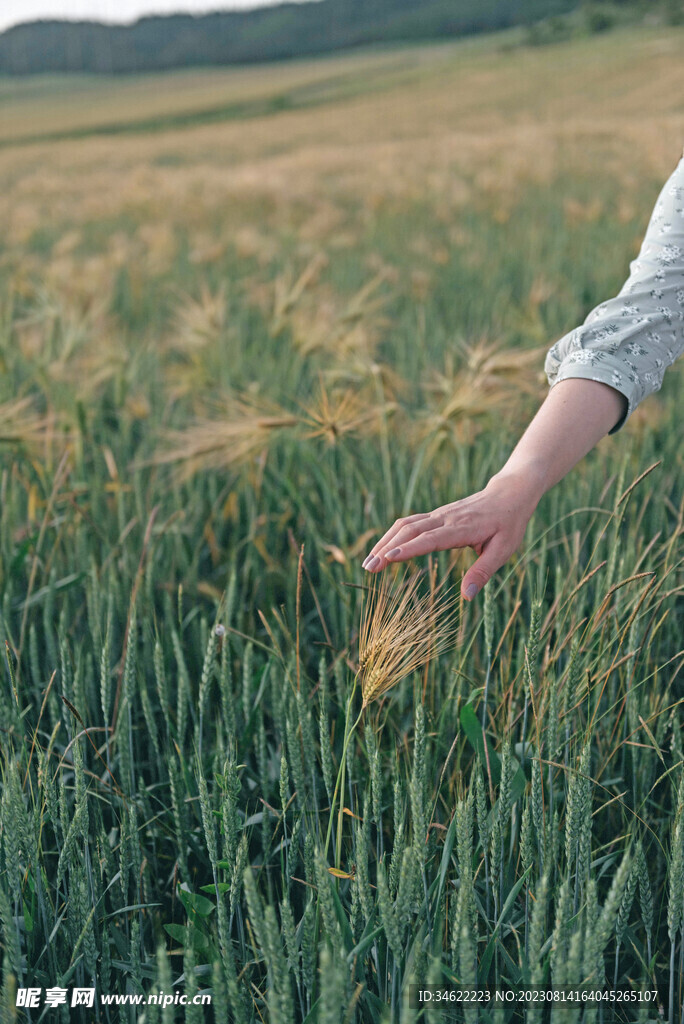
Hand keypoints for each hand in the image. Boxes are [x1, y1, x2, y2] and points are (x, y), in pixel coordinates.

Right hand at [361, 470, 541, 599]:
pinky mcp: (435, 515)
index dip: (408, 549)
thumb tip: (467, 596)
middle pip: (409, 531)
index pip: (430, 539)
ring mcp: (438, 514)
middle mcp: (445, 519)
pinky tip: (382, 550)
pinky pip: (409, 522)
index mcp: (462, 528)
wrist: (508, 494)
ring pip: (405, 525)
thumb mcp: (503, 550)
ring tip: (368, 562)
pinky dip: (392, 535)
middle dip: (386, 549)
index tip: (388, 559)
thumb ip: (483, 572)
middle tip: (368, 568)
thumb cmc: (508, 524)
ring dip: (384, 542)